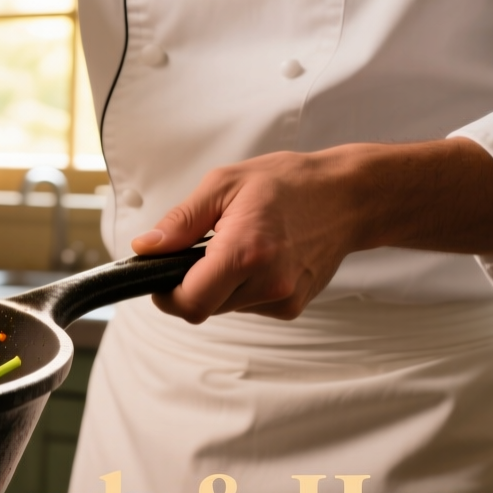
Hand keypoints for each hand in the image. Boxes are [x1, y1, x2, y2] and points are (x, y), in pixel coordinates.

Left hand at [131, 139, 492, 322]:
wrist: (347, 196)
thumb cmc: (287, 184)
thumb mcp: (223, 185)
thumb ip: (180, 222)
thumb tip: (145, 247)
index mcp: (245, 252)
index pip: (190, 303)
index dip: (166, 295)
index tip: (160, 277)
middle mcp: (268, 283)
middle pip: (204, 308)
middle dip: (192, 284)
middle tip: (203, 248)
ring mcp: (284, 299)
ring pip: (225, 308)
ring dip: (218, 285)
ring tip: (237, 245)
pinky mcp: (293, 306)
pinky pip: (248, 306)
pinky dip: (242, 287)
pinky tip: (258, 258)